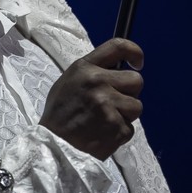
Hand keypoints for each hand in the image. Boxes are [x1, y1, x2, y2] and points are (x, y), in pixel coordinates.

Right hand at [39, 38, 143, 160]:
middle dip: (130, 92)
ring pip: (137, 106)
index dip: (134, 52)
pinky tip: (103, 134)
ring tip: (106, 121)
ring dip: (126, 115)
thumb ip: (92, 72)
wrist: (53, 146)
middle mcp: (98, 82)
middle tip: (115, 103)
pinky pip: (130, 128)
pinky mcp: (116, 127)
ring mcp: (108, 105)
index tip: (138, 63)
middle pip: (136, 80)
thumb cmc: (60, 113)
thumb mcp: (69, 81)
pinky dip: (119, 133)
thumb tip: (117, 71)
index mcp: (85, 68)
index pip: (117, 46)